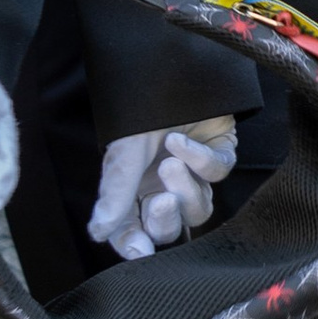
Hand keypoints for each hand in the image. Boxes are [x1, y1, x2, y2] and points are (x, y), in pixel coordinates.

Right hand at [86, 117, 238, 259]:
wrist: (168, 67)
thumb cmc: (138, 110)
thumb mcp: (122, 153)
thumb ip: (115, 194)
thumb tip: (98, 233)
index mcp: (135, 190)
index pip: (133, 230)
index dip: (134, 245)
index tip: (139, 251)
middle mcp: (165, 187)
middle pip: (169, 227)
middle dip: (165, 220)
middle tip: (161, 200)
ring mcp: (194, 173)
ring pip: (199, 207)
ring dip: (186, 189)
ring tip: (171, 163)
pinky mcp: (220, 153)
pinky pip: (217, 173)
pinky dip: (200, 159)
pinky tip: (181, 141)